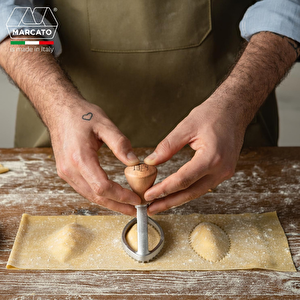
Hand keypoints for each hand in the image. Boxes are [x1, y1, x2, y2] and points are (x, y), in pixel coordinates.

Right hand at [50, 100, 139, 214]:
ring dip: (109, 203)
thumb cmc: (81, 115)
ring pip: (90, 196)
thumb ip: (120, 144)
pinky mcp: (66, 172)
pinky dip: (100, 195)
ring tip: (127, 206)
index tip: (136, 199)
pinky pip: (84, 189)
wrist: (59, 111)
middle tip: (136, 209)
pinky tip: (112, 195)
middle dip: (118, 205)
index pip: (102, 187)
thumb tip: (134, 163)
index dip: (121, 196)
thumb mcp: (104, 124)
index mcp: (80, 158)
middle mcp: (70, 169)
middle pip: (96, 196)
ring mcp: (65, 172)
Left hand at [144, 96, 245, 214]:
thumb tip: (151, 161)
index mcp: (212, 157)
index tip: (148, 195)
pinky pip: (203, 186)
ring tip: (159, 204)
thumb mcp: (186, 127)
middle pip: (190, 192)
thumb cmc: (213, 114)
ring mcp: (224, 172)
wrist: (234, 110)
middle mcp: (221, 169)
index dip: (164, 189)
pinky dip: (187, 191)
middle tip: (151, 208)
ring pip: (197, 192)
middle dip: (169, 202)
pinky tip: (175, 194)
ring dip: (177, 199)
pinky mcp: (223, 171)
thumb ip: (168, 146)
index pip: (183, 180)